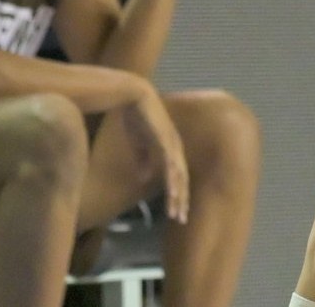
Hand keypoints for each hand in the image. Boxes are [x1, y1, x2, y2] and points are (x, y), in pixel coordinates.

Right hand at [122, 86, 189, 221]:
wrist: (133, 95)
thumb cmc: (135, 117)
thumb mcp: (138, 143)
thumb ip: (143, 159)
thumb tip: (145, 178)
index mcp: (170, 149)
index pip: (177, 177)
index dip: (178, 195)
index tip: (177, 212)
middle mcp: (175, 147)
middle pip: (182, 179)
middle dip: (182, 200)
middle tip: (182, 220)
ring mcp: (171, 142)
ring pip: (178, 174)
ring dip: (178, 194)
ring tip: (177, 211)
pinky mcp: (164, 138)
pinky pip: (169, 161)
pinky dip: (172, 176)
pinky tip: (172, 189)